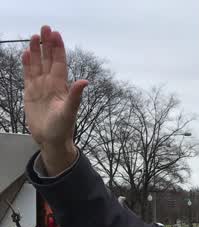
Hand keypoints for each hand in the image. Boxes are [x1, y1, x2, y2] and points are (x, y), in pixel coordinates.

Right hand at [22, 25, 87, 174]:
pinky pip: (28, 75)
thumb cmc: (63, 127)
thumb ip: (75, 96)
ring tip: (35, 36)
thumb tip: (85, 82)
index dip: (58, 48)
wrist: (51, 139)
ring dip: (36, 51)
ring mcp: (40, 87)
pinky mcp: (30, 93)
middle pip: (48, 59)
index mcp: (61, 85)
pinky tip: (27, 53)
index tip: (56, 34)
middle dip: (47, 44)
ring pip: (38, 64)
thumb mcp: (70, 111)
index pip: (59, 62)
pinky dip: (27, 64)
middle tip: (45, 28)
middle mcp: (51, 83)